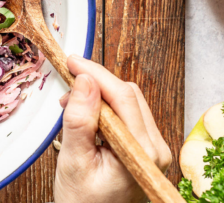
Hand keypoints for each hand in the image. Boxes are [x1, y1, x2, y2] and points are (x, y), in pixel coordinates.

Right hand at [53, 55, 171, 202]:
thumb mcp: (74, 161)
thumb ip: (80, 120)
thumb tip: (84, 81)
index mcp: (142, 152)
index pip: (123, 97)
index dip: (95, 74)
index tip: (71, 61)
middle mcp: (155, 148)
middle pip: (128, 95)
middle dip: (96, 82)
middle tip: (68, 77)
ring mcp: (152, 149)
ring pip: (128, 102)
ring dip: (99, 95)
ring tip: (71, 102)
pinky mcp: (144, 149)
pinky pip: (127, 116)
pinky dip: (105, 108)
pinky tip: (85, 114)